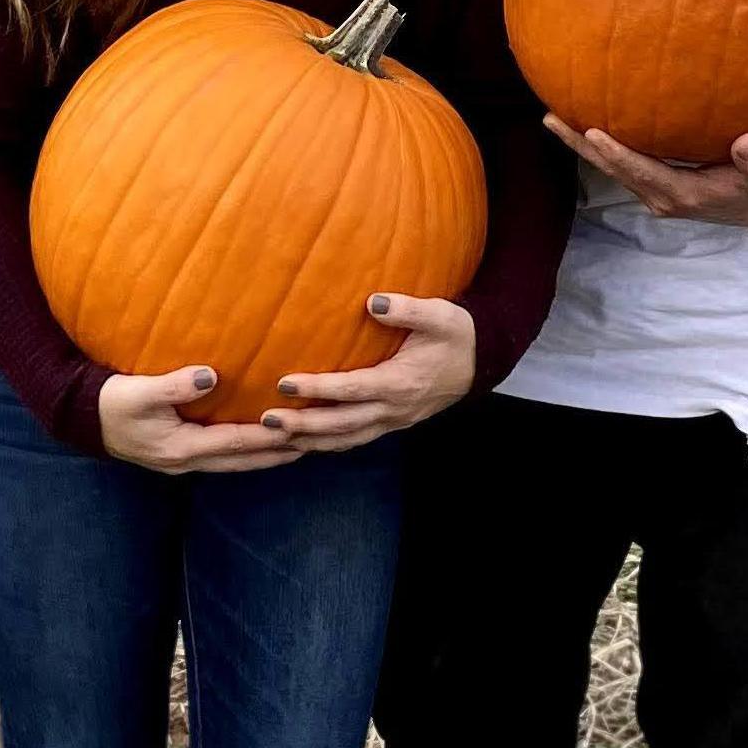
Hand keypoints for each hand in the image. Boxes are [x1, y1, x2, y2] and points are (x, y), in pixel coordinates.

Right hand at [98, 365, 300, 472]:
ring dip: (264, 456)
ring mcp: (182, 462)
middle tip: (312, 445)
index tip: (296, 429)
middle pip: (241, 461)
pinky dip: (244, 452)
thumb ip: (174, 385)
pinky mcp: (179, 455)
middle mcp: (186, 461)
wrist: (84, 420)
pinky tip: (258, 443)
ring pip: (234, 463)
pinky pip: (221, 457)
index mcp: (180, 447)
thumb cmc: (112, 402)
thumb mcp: (139, 392)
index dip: (266, 437)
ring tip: (296, 447)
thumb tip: (212, 375)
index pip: (234, 443)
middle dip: (275, 454)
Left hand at [262, 295, 475, 449]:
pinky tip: (301, 443)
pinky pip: (354, 441)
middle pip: (342, 424)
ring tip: (274, 437)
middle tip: (267, 420)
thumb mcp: (440, 315)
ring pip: (346, 439)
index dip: (318, 388)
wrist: (479, 363)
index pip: (352, 389)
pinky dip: (326, 445)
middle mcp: (394, 408)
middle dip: (304, 425)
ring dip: (310, 440)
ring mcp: (392, 421)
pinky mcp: (390, 424)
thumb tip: (374, 301)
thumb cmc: (455, 335)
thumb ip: (407, 309)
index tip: (284, 382)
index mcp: (401, 382)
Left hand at [547, 119, 747, 228]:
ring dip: (585, 145)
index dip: (616, 153)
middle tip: (549, 117)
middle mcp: (663, 197)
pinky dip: (604, 147)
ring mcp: (658, 193)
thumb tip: (745, 143)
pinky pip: (625, 164)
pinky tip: (589, 124)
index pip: (641, 171)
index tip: (591, 131)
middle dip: (581, 144)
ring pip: (614, 169)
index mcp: (682, 195)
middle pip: (613, 170)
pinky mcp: (660, 186)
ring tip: (555, 116)